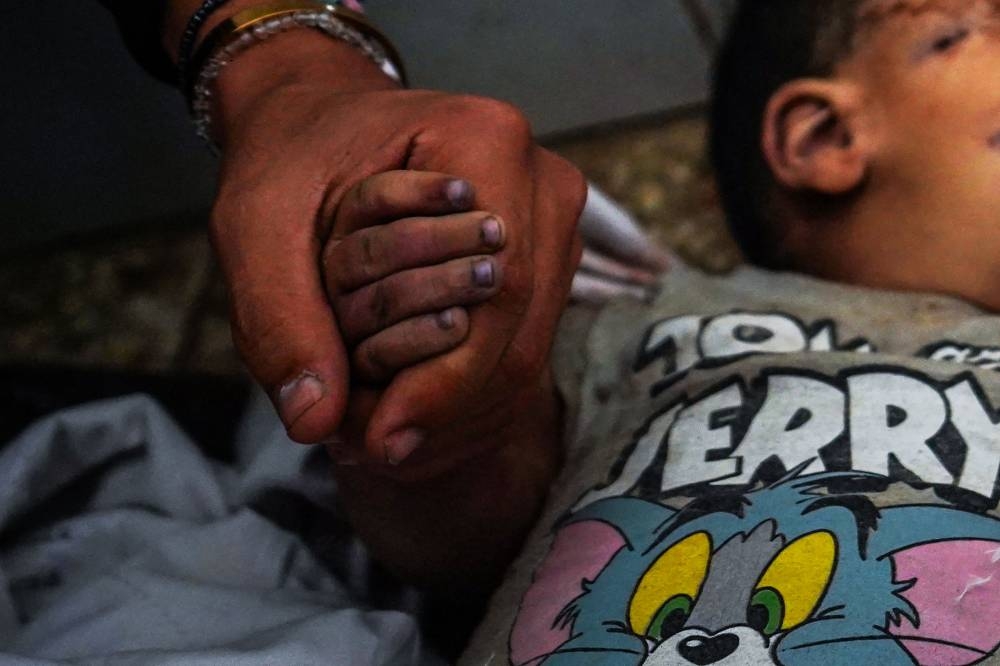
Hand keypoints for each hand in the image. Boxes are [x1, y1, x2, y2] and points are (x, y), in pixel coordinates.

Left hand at [208, 34, 585, 470]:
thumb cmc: (291, 155)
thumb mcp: (255, 225)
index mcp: (487, 142)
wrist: (321, 116)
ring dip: (449, 398)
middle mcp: (544, 182)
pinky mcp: (546, 256)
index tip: (382, 442)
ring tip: (371, 419)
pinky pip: (519, 343)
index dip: (445, 380)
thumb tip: (315, 423)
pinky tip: (403, 393)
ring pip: (523, 349)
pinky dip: (459, 381)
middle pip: (518, 333)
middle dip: (442, 400)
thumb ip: (281, 319)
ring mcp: (554, 223)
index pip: (494, 291)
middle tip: (360, 442)